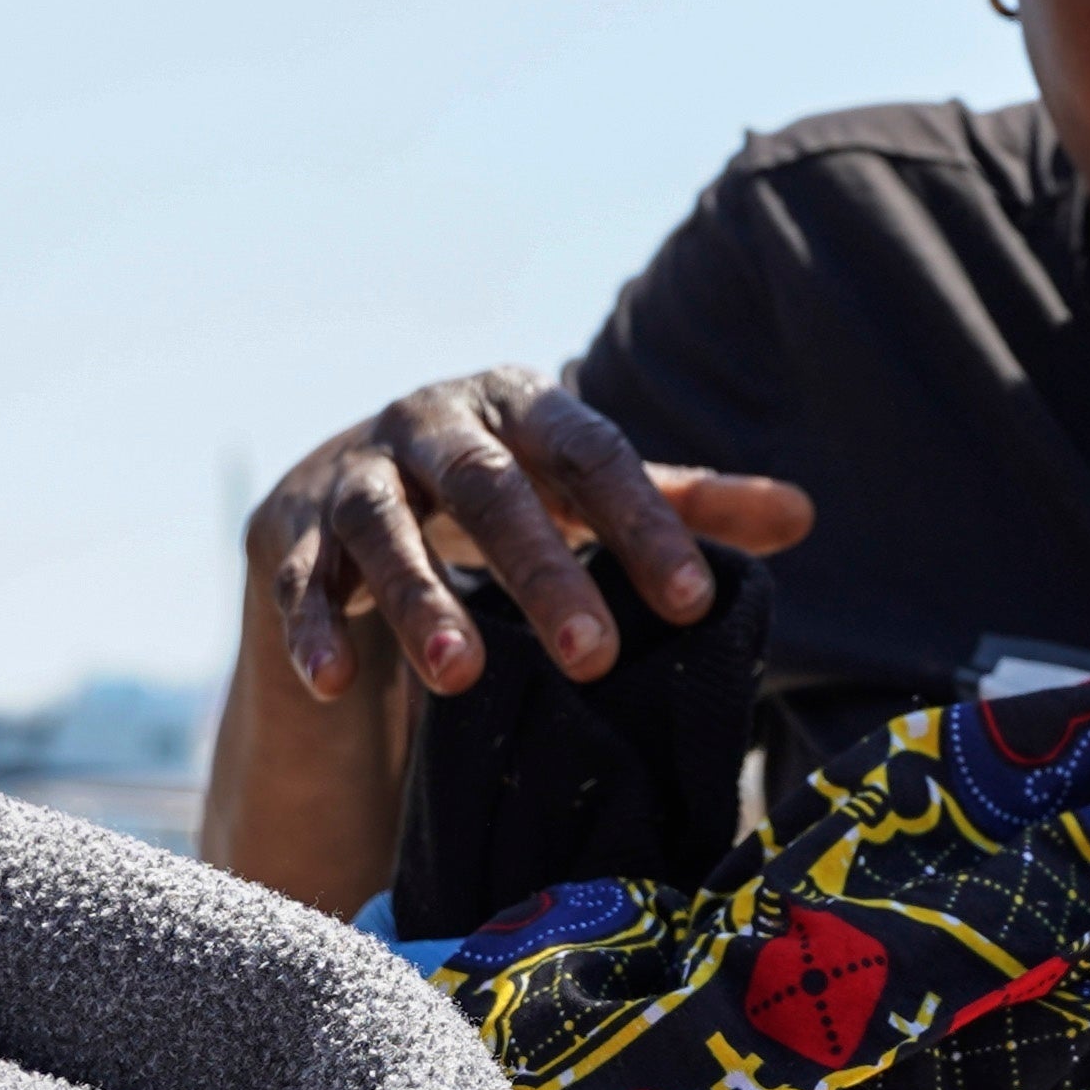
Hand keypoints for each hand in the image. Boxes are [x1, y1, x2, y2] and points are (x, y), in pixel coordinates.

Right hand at [250, 369, 811, 705]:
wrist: (352, 487)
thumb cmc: (503, 493)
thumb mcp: (586, 490)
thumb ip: (684, 503)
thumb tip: (803, 515)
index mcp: (519, 405)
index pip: (591, 455)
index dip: (643, 524)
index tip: (694, 602)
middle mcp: (431, 425)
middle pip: (488, 490)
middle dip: (541, 570)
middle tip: (595, 656)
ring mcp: (352, 474)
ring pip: (382, 528)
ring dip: (419, 600)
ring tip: (463, 676)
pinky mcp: (286, 532)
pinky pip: (296, 578)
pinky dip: (309, 627)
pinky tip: (334, 684)